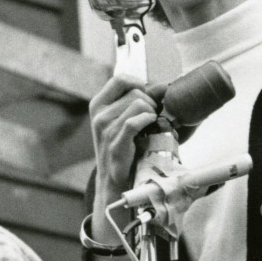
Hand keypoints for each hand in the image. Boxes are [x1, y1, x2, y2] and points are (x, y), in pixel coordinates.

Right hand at [88, 73, 156, 241]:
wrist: (116, 181)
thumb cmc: (125, 148)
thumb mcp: (125, 121)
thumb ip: (140, 102)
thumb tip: (163, 86)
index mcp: (98, 104)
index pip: (120, 79)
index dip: (138, 84)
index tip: (147, 97)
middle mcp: (99, 115)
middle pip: (135, 92)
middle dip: (149, 103)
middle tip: (150, 119)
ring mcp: (105, 129)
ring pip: (138, 104)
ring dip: (151, 114)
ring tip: (149, 127)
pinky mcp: (115, 143)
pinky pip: (135, 122)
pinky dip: (147, 121)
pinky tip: (150, 127)